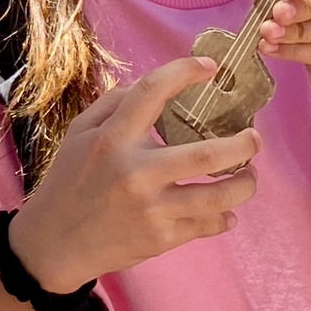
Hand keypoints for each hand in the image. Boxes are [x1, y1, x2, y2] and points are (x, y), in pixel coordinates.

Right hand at [7, 55, 261, 293]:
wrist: (55, 242)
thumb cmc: (69, 181)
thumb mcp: (78, 133)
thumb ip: (113, 105)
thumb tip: (154, 87)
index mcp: (112, 139)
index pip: (152, 93)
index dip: (184, 73)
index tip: (209, 67)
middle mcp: (136, 172)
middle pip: (207, 154)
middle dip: (243, 144)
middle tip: (255, 138)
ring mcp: (152, 209)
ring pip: (219, 196)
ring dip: (245, 184)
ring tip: (249, 176)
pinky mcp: (162, 239)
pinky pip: (208, 225)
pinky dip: (225, 217)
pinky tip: (225, 211)